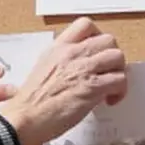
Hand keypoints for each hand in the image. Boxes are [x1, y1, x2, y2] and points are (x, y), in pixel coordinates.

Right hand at [0, 17, 127, 144]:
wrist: (24, 118)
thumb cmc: (30, 102)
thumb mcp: (42, 70)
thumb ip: (61, 63)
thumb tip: (78, 67)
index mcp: (58, 48)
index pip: (85, 25)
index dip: (98, 36)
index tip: (97, 52)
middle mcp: (71, 54)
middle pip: (108, 40)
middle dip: (112, 57)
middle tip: (107, 71)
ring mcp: (83, 69)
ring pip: (118, 57)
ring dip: (119, 72)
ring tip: (111, 87)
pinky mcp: (92, 87)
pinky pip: (120, 79)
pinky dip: (120, 91)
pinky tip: (109, 100)